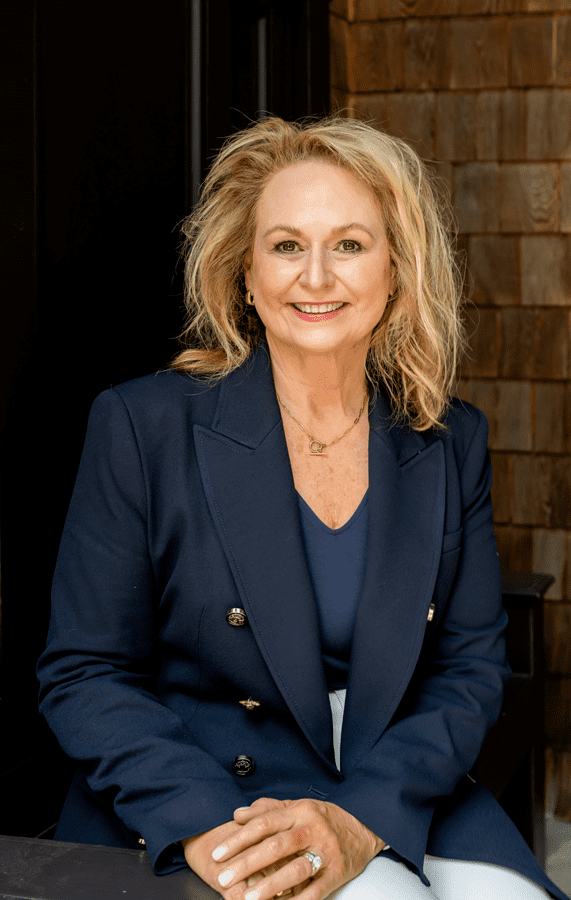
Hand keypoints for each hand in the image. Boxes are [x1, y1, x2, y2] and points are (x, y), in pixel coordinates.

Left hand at [202, 797, 385, 899]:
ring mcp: (326, 852)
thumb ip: (267, 810)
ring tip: (249, 899)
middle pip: (276, 847)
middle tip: (224, 878)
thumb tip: (238, 814)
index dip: (238, 839)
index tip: (218, 854)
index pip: (263, 823)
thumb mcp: (297, 806)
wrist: (364, 826)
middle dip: (247, 863)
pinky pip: (315, 891)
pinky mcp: (337, 873)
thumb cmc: (325, 817)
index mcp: (299, 811)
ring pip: (295, 870)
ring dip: (270, 886)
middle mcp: (312, 829)